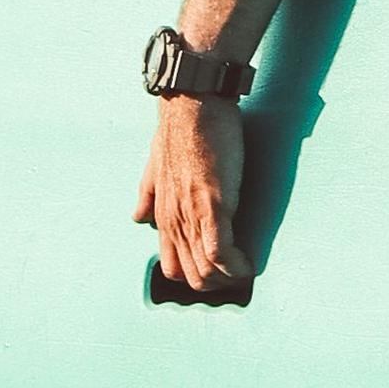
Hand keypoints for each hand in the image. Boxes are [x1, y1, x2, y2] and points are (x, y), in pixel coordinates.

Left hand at [134, 82, 246, 298]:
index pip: (172, 267)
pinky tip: (249, 262)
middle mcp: (174, 221)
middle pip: (190, 277)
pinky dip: (236, 266)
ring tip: (247, 269)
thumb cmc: (181, 130)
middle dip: (218, 283)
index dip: (197, 275)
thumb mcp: (154, 167)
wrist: (192, 104)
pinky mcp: (213, 205)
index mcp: (163, 215)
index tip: (219, 269)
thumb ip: (148, 194)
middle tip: (239, 271)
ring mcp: (192, 215)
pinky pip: (220, 253)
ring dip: (230, 278)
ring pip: (205, 272)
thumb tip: (138, 218)